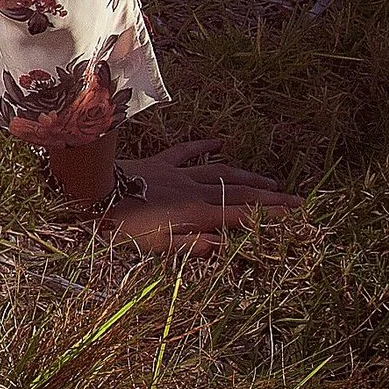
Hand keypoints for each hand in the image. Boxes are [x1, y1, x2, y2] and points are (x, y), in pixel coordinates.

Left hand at [94, 137, 306, 254]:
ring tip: (270, 181)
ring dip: (247, 175)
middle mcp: (193, 190)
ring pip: (221, 171)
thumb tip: (228, 246)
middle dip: (271, 197)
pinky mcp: (158, 162)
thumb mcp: (158, 246)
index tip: (298, 215)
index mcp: (196, 214)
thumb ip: (195, 246)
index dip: (272, 216)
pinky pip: (187, 151)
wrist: (89, 192)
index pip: (243, 215)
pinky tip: (220, 141)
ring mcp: (176, 173)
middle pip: (240, 192)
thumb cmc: (121, 227)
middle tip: (297, 199)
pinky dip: (205, 146)